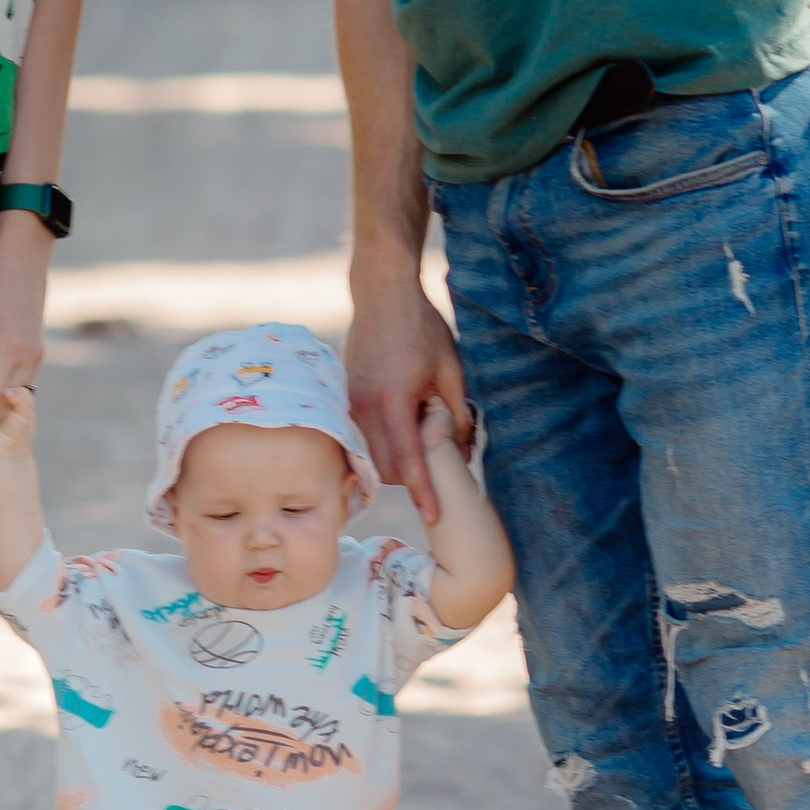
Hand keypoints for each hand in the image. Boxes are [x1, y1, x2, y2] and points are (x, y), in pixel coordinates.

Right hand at [346, 262, 471, 528]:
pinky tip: (405, 415)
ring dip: (398, 457)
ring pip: (373, 454)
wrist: (381, 292)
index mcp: (392, 400)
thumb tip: (463, 454)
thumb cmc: (421, 326)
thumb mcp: (450, 370)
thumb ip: (456, 414)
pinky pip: (365, 434)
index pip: (409, 461)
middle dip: (412, 476)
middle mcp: (365, 406)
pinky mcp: (346, 397)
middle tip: (441, 457)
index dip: (423, 493)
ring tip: (423, 426)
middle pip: (387, 467)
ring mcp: (350, 402)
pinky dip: (386, 439)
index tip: (435, 517)